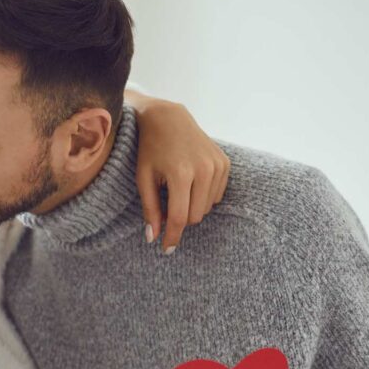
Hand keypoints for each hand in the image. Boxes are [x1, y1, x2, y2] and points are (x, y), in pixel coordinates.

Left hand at [129, 92, 230, 252]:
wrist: (168, 118)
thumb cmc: (150, 149)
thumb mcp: (144, 178)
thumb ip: (150, 209)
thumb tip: (152, 238)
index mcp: (181, 173)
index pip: (180, 217)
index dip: (172, 237)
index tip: (166, 250)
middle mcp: (204, 169)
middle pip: (194, 216)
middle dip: (179, 218)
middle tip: (164, 206)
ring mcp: (217, 166)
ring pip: (206, 208)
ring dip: (190, 207)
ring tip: (175, 190)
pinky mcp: (225, 163)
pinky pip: (215, 196)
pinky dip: (201, 197)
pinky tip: (189, 182)